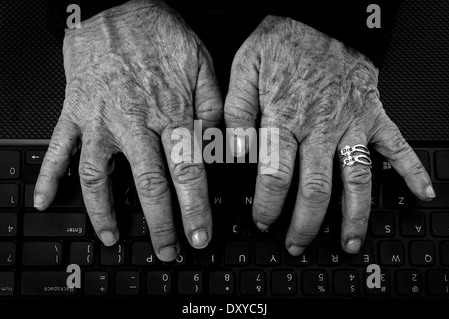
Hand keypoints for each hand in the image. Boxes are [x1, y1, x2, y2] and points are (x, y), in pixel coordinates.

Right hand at [34, 0, 221, 260]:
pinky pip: (58, 147)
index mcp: (169, 112)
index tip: (198, 235)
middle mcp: (133, 121)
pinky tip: (46, 200)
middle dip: (159, 224)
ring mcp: (99, 118)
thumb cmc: (161, 35)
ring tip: (111, 237)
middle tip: (167, 250)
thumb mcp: (203, 65)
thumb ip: (214, 107)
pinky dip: (49, 176)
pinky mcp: (74, 111)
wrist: (118, 8)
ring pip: (98, 175)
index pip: (186, 172)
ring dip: (103, 211)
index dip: (194, 208)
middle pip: (147, 184)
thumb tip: (223, 145)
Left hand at [225, 16, 434, 254]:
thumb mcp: (245, 68)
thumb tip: (231, 151)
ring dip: (355, 215)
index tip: (264, 221)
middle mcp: (321, 126)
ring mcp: (352, 122)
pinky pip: (397, 145)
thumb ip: (236, 112)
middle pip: (316, 187)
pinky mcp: (374, 113)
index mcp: (285, 117)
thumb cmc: (284, 40)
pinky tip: (419, 193)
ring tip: (350, 242)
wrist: (320, 13)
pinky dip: (411, 170)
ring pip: (357, 178)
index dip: (268, 205)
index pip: (275, 175)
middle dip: (307, 223)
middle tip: (298, 244)